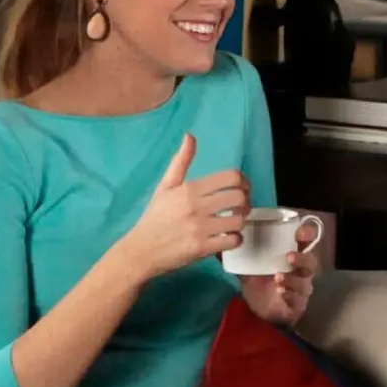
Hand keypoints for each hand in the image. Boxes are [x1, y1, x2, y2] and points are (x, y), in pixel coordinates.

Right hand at [117, 134, 249, 281]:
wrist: (141, 250)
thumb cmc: (155, 217)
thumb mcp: (166, 186)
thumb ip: (181, 161)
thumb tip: (190, 136)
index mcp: (189, 189)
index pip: (230, 178)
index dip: (244, 182)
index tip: (243, 188)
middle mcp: (196, 207)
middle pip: (239, 197)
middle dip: (246, 202)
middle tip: (242, 207)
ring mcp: (200, 228)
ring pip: (238, 220)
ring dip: (241, 221)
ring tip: (234, 222)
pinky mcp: (202, 248)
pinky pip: (233, 241)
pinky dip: (236, 239)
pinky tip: (228, 237)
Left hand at [240, 220, 321, 325]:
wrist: (258, 312)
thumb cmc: (258, 285)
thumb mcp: (248, 268)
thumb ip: (241, 256)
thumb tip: (224, 244)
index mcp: (292, 257)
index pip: (306, 241)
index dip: (308, 234)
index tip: (299, 233)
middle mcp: (301, 272)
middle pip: (311, 262)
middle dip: (302, 258)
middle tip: (288, 257)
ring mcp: (302, 289)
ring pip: (305, 283)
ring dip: (292, 279)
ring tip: (277, 278)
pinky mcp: (299, 305)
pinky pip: (300, 300)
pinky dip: (291, 295)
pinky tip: (281, 293)